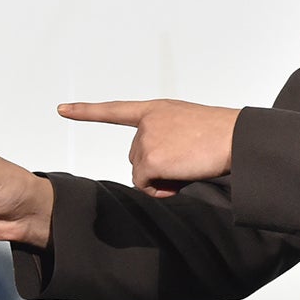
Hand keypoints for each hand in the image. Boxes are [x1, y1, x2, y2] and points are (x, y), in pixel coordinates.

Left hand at [57, 98, 238, 196]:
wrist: (237, 138)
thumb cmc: (222, 135)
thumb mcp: (188, 127)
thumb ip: (166, 138)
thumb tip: (154, 170)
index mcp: (156, 110)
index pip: (115, 110)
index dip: (86, 112)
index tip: (62, 110)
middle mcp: (146, 122)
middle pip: (137, 158)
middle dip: (158, 168)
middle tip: (188, 160)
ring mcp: (146, 139)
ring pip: (141, 174)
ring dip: (162, 179)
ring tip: (189, 164)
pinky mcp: (150, 158)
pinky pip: (146, 186)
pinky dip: (163, 189)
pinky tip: (182, 176)